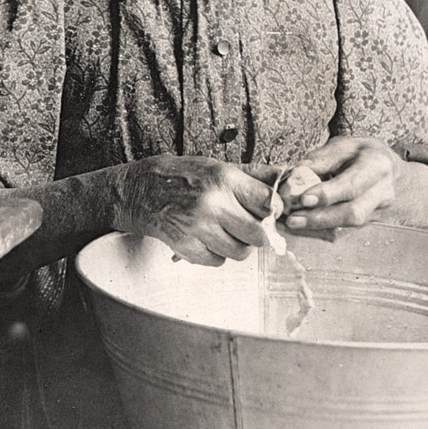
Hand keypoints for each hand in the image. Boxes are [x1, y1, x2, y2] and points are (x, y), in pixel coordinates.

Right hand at [115, 155, 276, 265]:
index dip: (273, 211)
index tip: (268, 213)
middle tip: (246, 227)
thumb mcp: (218, 167)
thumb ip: (253, 176)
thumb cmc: (183, 177)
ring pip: (240, 252)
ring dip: (236, 246)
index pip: (268, 203)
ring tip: (224, 232)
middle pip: (258, 234)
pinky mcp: (185, 246)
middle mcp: (212, 203)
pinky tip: (206, 238)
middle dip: (257, 234)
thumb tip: (286, 177)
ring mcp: (198, 227)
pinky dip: (216, 254)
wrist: (141, 191)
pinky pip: (217, 262)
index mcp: (224, 178)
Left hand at [277, 137, 405, 230]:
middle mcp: (383, 192)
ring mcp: (379, 211)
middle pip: (354, 213)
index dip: (328, 194)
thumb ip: (321, 159)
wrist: (388, 168)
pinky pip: (346, 231)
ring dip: (319, 227)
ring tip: (294, 223)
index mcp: (377, 166)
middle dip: (321, 218)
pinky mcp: (370, 223)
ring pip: (349, 226)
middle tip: (293, 219)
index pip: (353, 184)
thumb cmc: (362, 154)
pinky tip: (304, 227)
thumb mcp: (343, 145)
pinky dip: (322, 230)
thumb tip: (296, 175)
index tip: (304, 199)